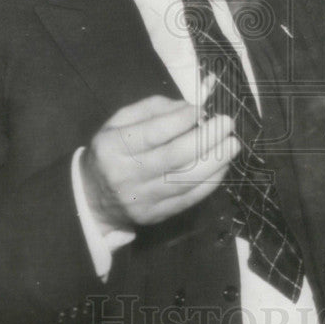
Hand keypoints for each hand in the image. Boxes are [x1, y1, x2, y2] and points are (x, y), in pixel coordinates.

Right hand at [81, 87, 241, 229]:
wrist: (92, 198)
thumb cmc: (113, 150)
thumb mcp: (120, 122)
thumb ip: (153, 109)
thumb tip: (190, 107)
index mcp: (114, 147)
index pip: (153, 133)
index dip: (182, 120)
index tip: (201, 109)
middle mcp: (127, 175)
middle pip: (174, 157)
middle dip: (206, 138)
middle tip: (226, 123)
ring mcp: (142, 199)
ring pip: (185, 180)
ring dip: (215, 161)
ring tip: (232, 144)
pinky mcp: (156, 215)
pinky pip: (189, 199)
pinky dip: (210, 182)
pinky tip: (222, 166)